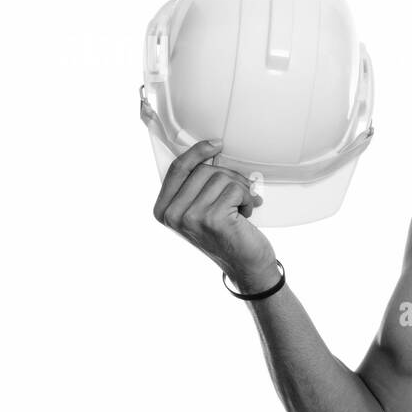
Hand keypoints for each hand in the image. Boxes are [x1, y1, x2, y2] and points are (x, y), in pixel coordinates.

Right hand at [152, 138, 276, 286]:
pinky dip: (248, 199)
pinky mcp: (212, 219)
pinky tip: (246, 214)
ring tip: (241, 208)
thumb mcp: (201, 210)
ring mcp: (190, 217)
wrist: (245, 266)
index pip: (177, 169)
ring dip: (240, 190)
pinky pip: (235, 189)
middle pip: (203, 170)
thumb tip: (210, 152)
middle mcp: (172, 215)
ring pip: (221, 178)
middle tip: (240, 195)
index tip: (216, 145)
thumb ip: (196, 187)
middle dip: (229, 177)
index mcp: (163, 210)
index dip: (197, 152)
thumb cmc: (226, 236)